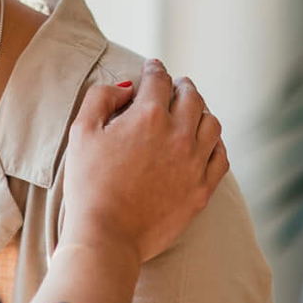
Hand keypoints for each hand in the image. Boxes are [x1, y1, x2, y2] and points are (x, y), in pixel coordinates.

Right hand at [61, 59, 226, 265]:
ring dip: (202, 111)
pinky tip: (207, 143)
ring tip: (194, 111)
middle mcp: (179, 134)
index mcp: (148, 116)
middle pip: (191, 97)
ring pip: (212, 124)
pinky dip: (216, 143)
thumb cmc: (89, 185)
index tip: (152, 66)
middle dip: (182, 85)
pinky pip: (221, 157)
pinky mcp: (202, 189)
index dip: (154, 68)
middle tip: (177, 85)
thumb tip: (126, 87)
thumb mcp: (81, 132)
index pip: (159, 80)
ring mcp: (195, 163)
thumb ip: (101, 98)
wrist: (107, 236)